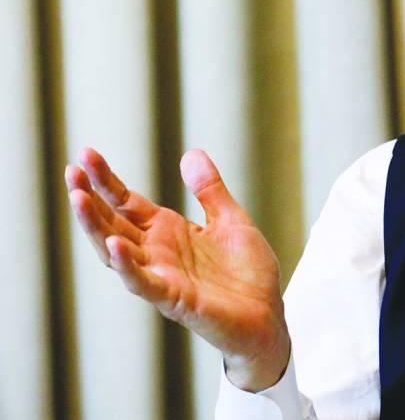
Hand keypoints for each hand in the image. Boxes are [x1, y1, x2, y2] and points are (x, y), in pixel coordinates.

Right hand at [66, 147, 290, 390]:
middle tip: (71, 172)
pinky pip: (143, 282)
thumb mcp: (231, 220)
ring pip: (116, 251)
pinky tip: (114, 244)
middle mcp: (157, 253)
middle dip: (90, 198)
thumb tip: (192, 153)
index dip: (106, 180)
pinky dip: (126, 266)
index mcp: (168, 231)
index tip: (86, 153)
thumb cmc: (248, 273)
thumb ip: (210, 190)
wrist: (268, 316)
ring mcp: (162, 276)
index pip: (127, 202)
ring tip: (78, 198)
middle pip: (113, 222)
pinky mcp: (174, 299)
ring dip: (96, 227)